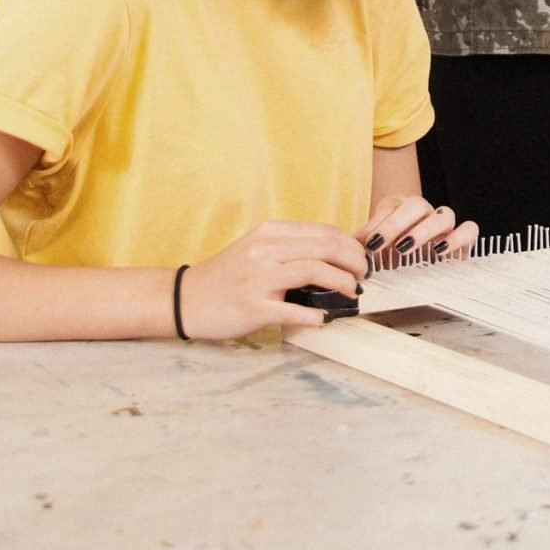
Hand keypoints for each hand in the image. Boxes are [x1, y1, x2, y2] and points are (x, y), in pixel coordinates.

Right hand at [176, 220, 374, 337]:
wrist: (186, 299)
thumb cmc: (227, 276)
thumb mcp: (258, 249)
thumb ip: (291, 247)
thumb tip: (336, 255)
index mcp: (270, 232)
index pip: (325, 231)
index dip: (352, 246)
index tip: (361, 260)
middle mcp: (265, 250)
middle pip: (327, 247)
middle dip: (355, 262)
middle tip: (363, 277)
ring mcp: (259, 278)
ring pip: (315, 271)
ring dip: (343, 284)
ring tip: (352, 293)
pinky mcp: (254, 307)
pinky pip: (294, 311)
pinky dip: (316, 316)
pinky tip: (324, 318)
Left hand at [360, 195, 477, 266]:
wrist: (418, 258)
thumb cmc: (394, 249)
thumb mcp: (378, 245)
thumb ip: (366, 243)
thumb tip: (351, 245)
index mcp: (403, 208)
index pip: (393, 207)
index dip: (381, 223)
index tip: (369, 243)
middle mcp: (426, 212)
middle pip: (417, 205)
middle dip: (397, 224)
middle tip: (382, 244)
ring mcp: (446, 223)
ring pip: (444, 214)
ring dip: (424, 230)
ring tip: (406, 248)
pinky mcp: (464, 237)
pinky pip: (470, 229)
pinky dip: (458, 238)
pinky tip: (440, 251)